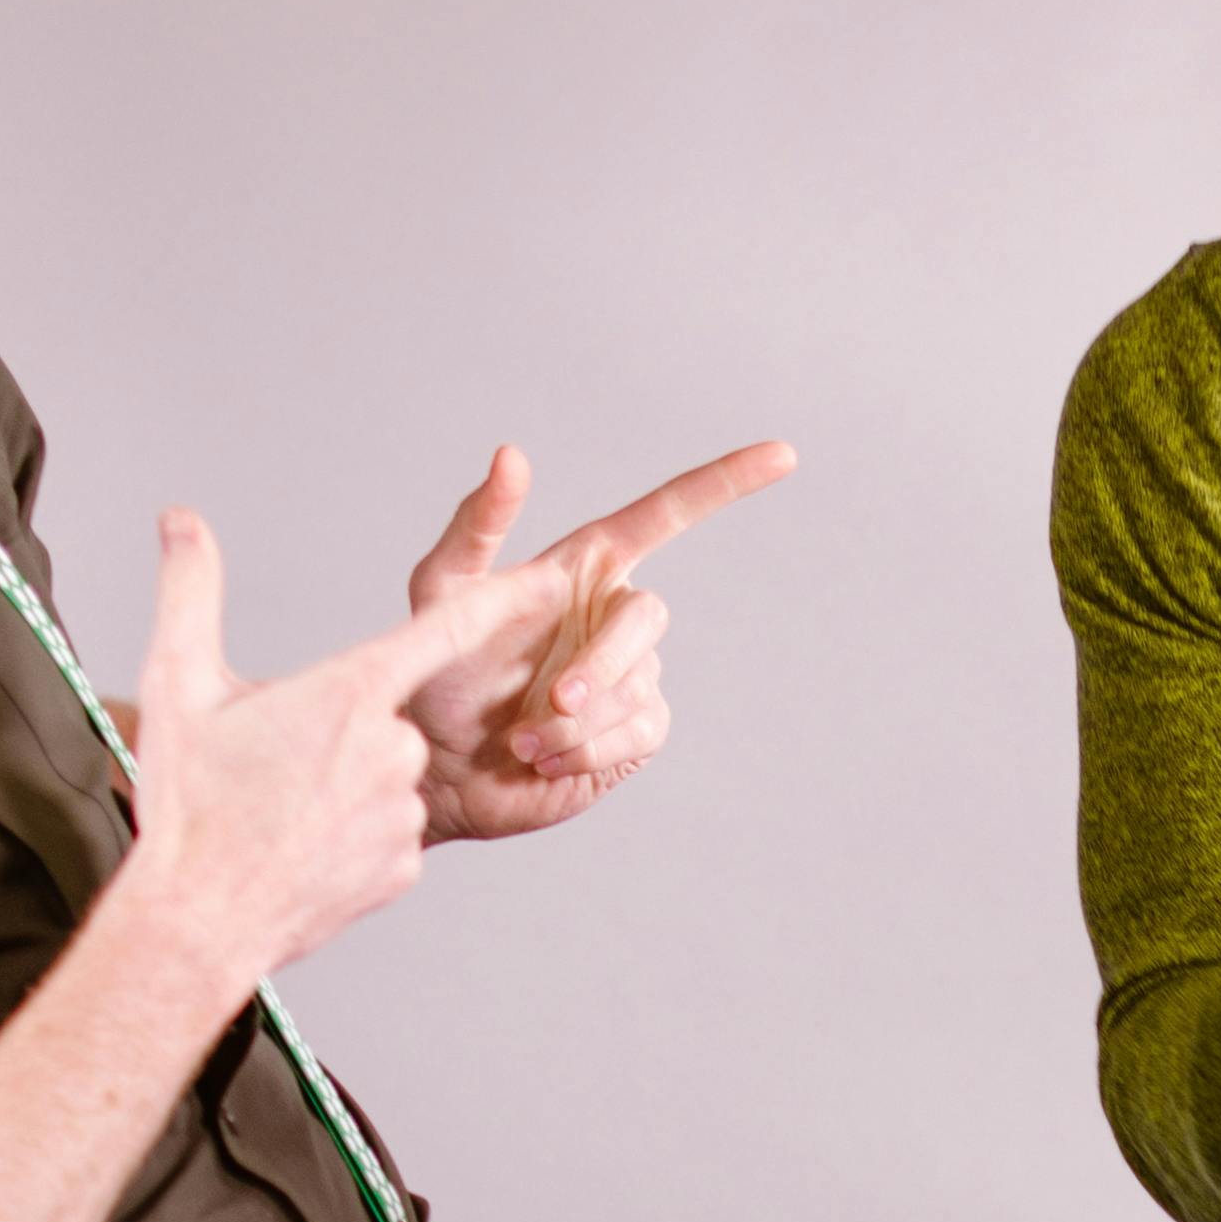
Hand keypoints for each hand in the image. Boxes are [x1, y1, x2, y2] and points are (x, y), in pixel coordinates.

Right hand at [114, 513, 579, 985]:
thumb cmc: (189, 802)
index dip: (507, 598)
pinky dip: (349, 836)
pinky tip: (301, 852)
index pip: (450, 628)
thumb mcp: (177, 684)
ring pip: (385, 777)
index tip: (556, 575)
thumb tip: (180, 517)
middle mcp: (396, 748)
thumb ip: (190, 588)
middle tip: (272, 768)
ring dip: (340, 786)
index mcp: (354, 692)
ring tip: (279, 814)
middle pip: (384, 716)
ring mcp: (406, 813)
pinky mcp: (405, 867)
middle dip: (337, 733)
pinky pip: (387, 833)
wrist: (199, 922)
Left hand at [400, 436, 796, 840]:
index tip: (783, 454)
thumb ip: (478, 525)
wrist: (438, 768)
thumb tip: (512, 454)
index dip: (725, 483)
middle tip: (550, 702)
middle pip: (648, 618)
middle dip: (602, 662)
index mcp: (586, 567)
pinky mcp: (634, 732)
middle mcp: (616, 616)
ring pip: (634, 687)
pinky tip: (543, 759)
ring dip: (573, 720)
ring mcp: (633, 676)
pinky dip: (586, 749)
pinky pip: (637, 732)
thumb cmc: (437, 671)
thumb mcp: (444, 591)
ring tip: (519, 741)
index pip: (667, 514)